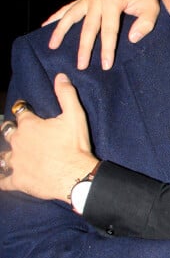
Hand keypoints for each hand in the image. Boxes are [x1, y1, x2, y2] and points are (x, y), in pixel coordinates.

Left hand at [0, 74, 95, 200]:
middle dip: (10, 130)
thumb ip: (66, 94)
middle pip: (7, 132)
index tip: (25, 110)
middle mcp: (18, 141)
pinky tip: (1, 179)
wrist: (76, 176)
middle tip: (16, 132)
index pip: (20, 112)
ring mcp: (16, 162)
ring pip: (2, 156)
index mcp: (29, 125)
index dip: (23, 110)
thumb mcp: (75, 116)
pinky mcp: (18, 180)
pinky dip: (2, 179)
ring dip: (5, 155)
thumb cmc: (75, 146)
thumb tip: (60, 76)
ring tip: (10, 155)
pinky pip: (3, 181)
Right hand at [43, 0, 159, 70]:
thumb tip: (131, 39)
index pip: (109, 30)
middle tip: (80, 66)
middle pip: (88, 27)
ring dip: (60, 31)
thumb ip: (144, 24)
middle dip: (84, 48)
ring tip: (52, 46)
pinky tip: (45, 25)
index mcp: (113, 1)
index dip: (107, 49)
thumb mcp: (152, 8)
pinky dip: (57, 16)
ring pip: (71, 16)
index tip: (105, 65)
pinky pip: (68, 7)